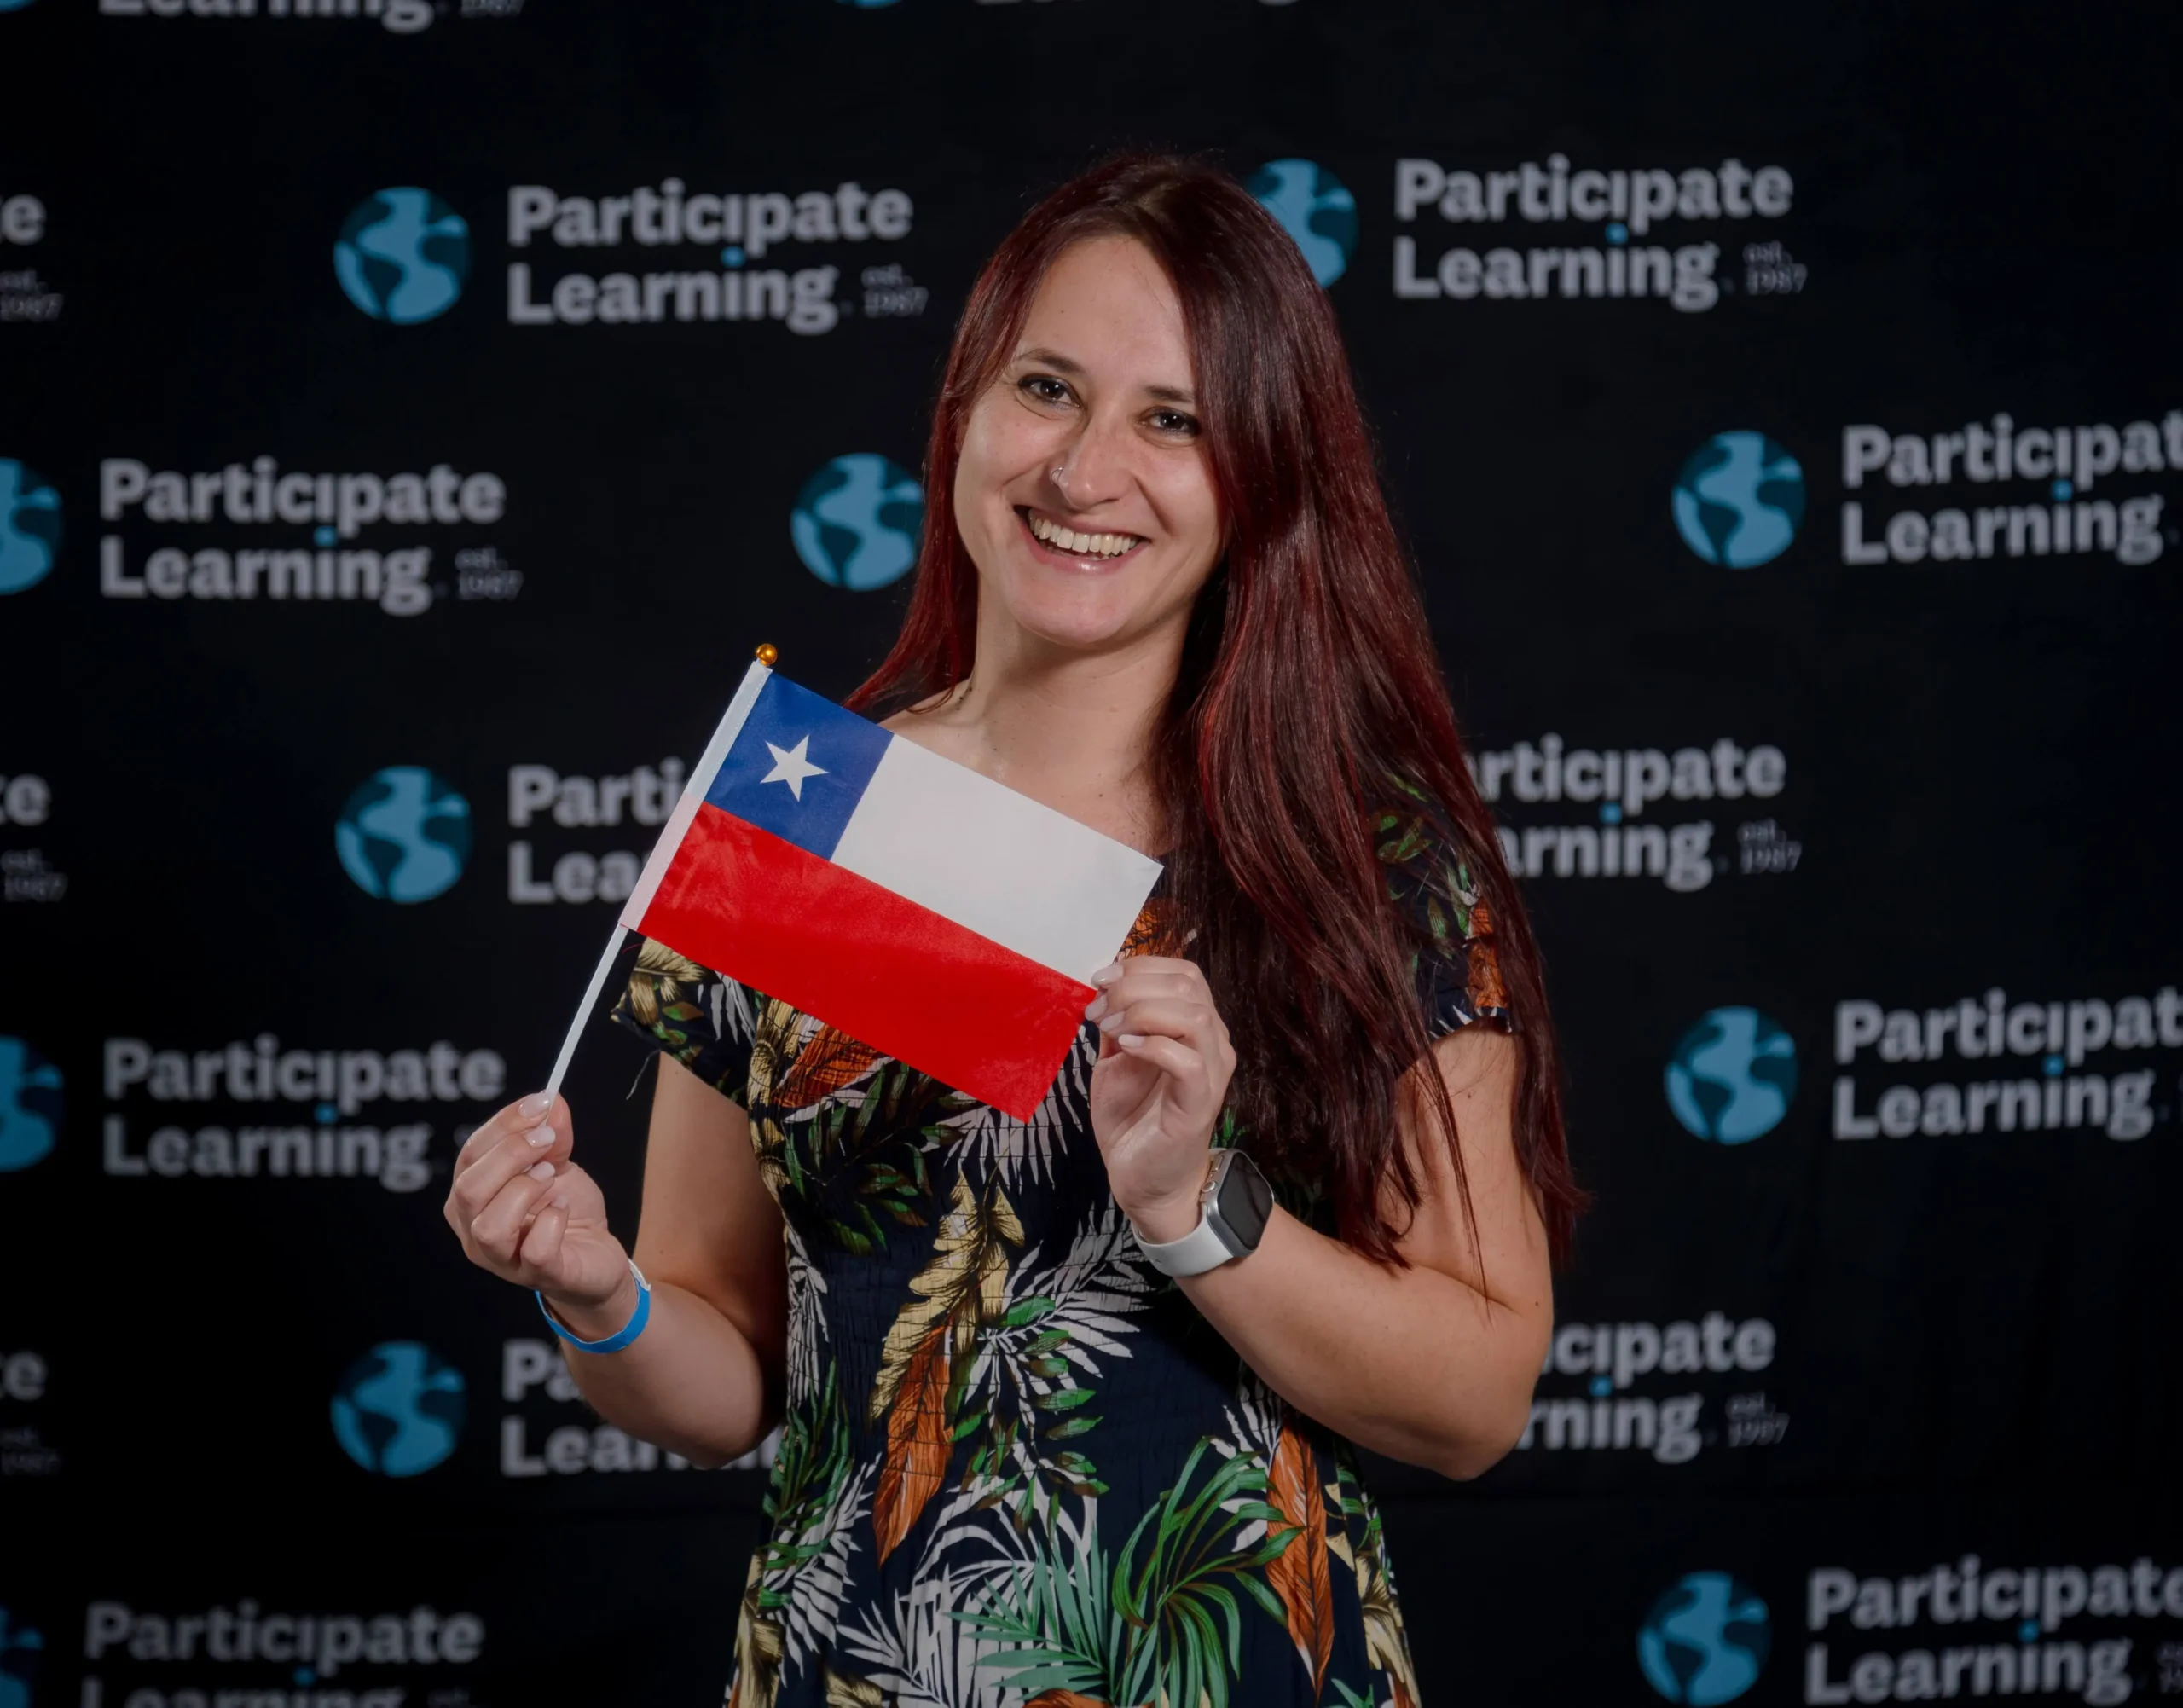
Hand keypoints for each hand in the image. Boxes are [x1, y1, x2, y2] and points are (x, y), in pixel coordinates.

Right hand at [443, 1093, 635, 1335]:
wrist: (596, 1256)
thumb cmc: (564, 1209)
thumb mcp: (558, 1163)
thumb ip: (552, 1134)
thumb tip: (551, 1101)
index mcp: (471, 1197)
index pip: (470, 1155)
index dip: (504, 1125)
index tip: (540, 1103)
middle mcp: (474, 1231)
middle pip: (469, 1189)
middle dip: (511, 1155)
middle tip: (547, 1140)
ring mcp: (502, 1259)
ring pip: (489, 1225)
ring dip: (524, 1190)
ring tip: (551, 1177)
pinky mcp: (537, 1275)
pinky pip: (533, 1250)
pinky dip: (552, 1221)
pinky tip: (563, 1208)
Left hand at [1085, 955, 1236, 1242]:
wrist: (1143, 1180)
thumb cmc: (1134, 1120)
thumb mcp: (1115, 1060)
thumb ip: (1117, 1023)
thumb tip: (1102, 986)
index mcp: (1194, 1026)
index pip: (1183, 972)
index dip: (1140, 966)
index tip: (1099, 979)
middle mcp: (1212, 1042)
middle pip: (1188, 985)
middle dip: (1134, 985)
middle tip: (1098, 1008)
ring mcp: (1211, 1071)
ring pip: (1192, 1015)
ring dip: (1142, 1012)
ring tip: (1109, 1029)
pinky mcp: (1201, 1101)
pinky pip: (1187, 1060)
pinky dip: (1152, 1046)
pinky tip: (1125, 1050)